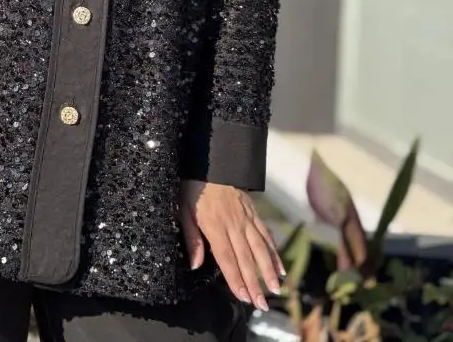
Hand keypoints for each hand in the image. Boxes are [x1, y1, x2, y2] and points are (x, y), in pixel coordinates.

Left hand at [179, 179, 284, 309]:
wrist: (210, 160)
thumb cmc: (193, 187)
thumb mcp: (183, 209)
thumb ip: (192, 238)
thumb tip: (196, 265)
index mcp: (214, 225)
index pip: (227, 257)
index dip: (236, 278)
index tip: (244, 296)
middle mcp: (233, 223)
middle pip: (246, 257)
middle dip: (254, 282)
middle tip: (262, 303)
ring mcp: (246, 217)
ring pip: (260, 247)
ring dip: (268, 269)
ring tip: (277, 289)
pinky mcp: (253, 211)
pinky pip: (265, 233)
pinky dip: (274, 250)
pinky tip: (280, 265)